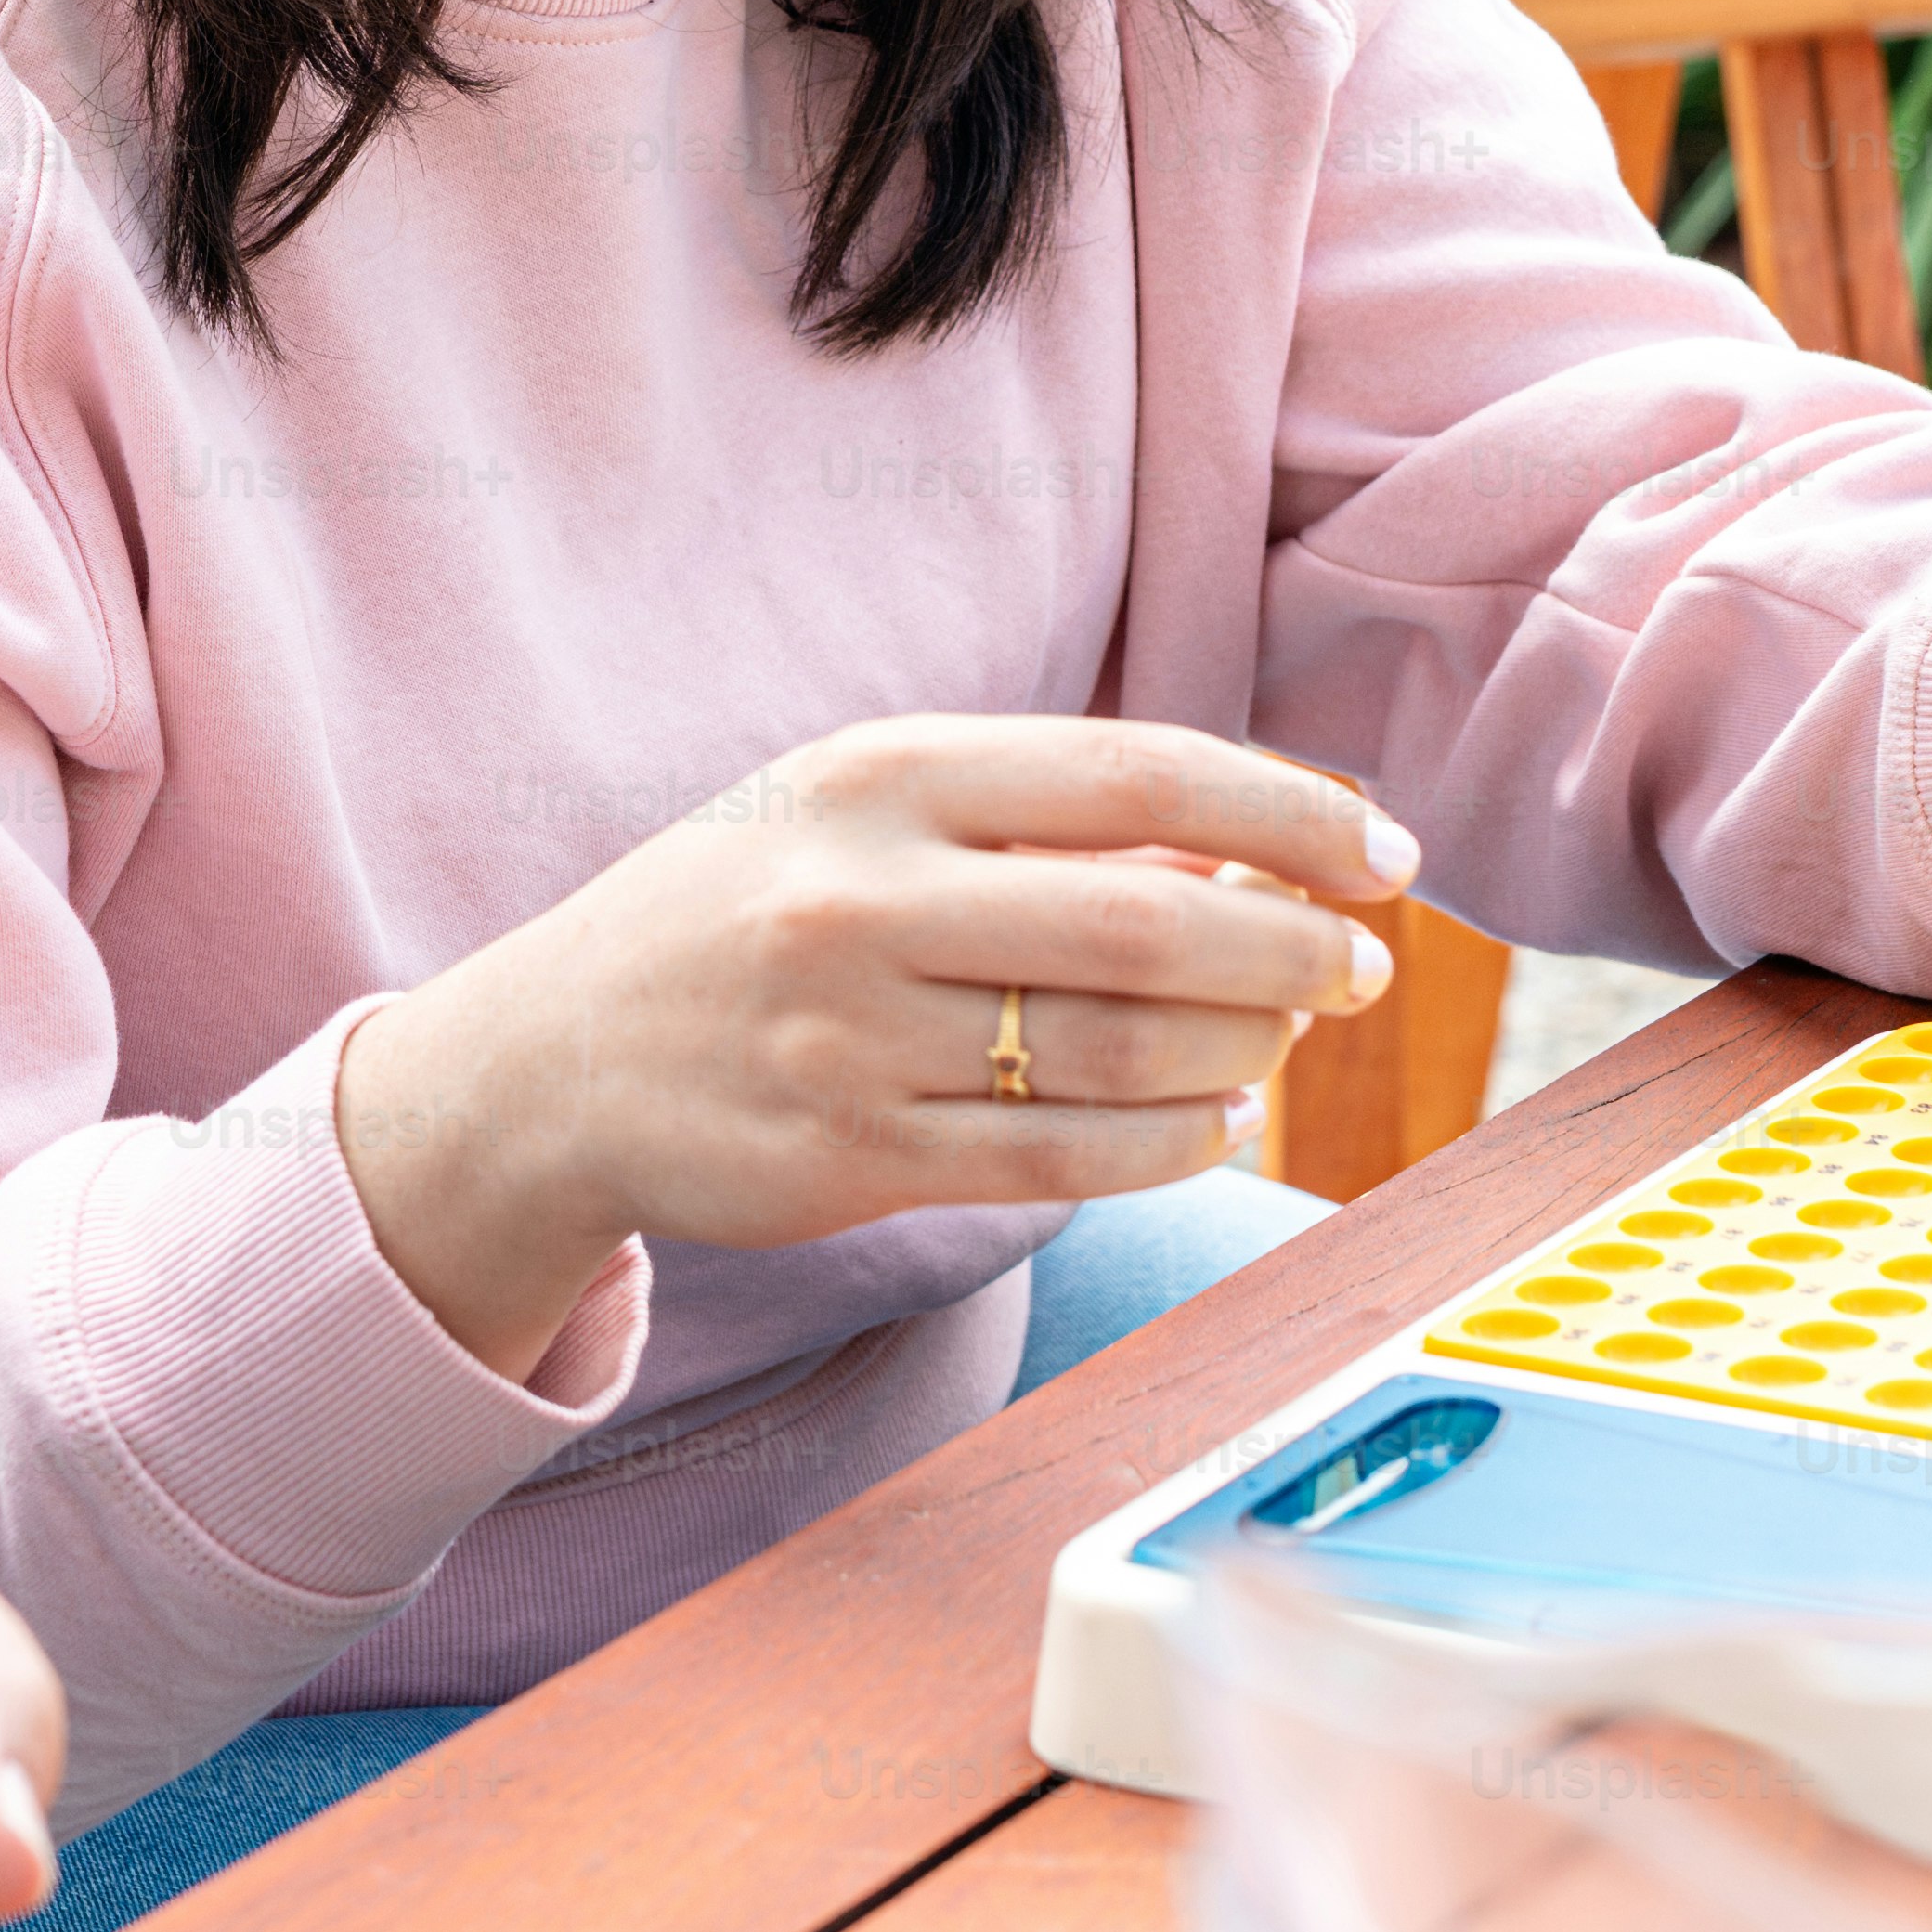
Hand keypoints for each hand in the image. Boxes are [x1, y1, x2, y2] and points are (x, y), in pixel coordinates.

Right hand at [331, 717, 1414, 1376]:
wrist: (549, 1060)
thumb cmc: (745, 912)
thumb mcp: (861, 814)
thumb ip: (1039, 822)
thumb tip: (1258, 845)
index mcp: (882, 775)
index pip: (1138, 772)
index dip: (1288, 809)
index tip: (1383, 848)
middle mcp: (863, 897)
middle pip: (1149, 920)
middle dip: (1294, 946)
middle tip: (1362, 965)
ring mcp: (850, 1036)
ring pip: (1117, 1051)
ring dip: (1244, 1050)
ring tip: (1285, 1039)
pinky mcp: (846, 1160)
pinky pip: (1059, 1159)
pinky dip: (1170, 1142)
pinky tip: (1215, 1117)